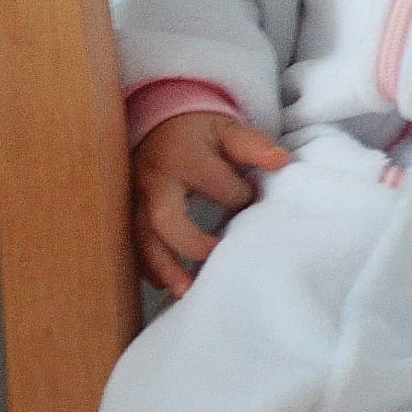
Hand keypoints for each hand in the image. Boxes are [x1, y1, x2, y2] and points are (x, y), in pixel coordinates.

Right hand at [132, 112, 290, 298]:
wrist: (160, 120)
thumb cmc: (200, 130)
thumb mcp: (228, 128)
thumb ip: (253, 145)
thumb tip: (282, 162)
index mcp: (183, 156)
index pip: (217, 187)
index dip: (240, 196)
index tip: (252, 199)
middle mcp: (155, 179)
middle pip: (163, 218)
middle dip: (188, 244)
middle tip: (215, 259)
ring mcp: (137, 198)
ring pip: (142, 237)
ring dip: (163, 267)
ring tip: (185, 291)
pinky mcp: (129, 211)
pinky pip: (133, 243)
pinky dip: (148, 266)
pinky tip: (166, 285)